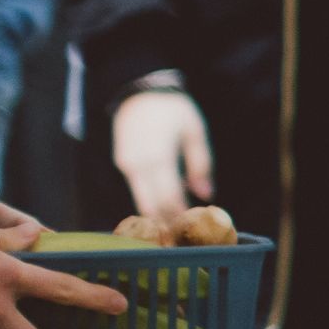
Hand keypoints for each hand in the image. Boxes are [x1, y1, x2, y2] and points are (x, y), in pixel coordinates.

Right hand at [113, 88, 212, 222]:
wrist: (139, 93)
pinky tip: (167, 206)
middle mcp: (138, 165)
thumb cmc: (172, 110)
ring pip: (141, 201)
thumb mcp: (195, 133)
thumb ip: (201, 165)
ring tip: (178, 226)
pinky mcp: (122, 163)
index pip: (170, 197)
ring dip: (158, 215)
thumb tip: (206, 194)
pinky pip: (137, 189)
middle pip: (152, 205)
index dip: (182, 216)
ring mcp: (127, 165)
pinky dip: (151, 201)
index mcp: (158, 157)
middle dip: (168, 222)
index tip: (195, 229)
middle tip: (185, 236)